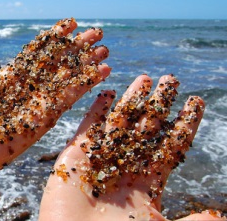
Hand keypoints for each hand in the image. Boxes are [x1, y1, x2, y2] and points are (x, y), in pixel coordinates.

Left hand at [0, 18, 110, 185]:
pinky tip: (102, 69)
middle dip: (77, 48)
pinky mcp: (44, 118)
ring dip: (87, 63)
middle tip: (96, 32)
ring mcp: (38, 104)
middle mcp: (28, 91)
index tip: (70, 24)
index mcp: (10, 82)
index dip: (54, 39)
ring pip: (68, 78)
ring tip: (105, 48)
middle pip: (58, 64)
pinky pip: (69, 97)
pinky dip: (86, 83)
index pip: (37, 54)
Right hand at [39, 74, 223, 219]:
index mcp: (148, 185)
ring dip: (131, 101)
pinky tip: (108, 93)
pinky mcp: (74, 159)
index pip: (171, 145)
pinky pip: (87, 129)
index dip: (184, 123)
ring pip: (119, 123)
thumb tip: (220, 215)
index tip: (196, 101)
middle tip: (171, 79)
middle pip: (146, 128)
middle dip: (159, 104)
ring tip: (145, 78)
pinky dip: (96, 111)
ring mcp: (99, 161)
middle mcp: (125, 168)